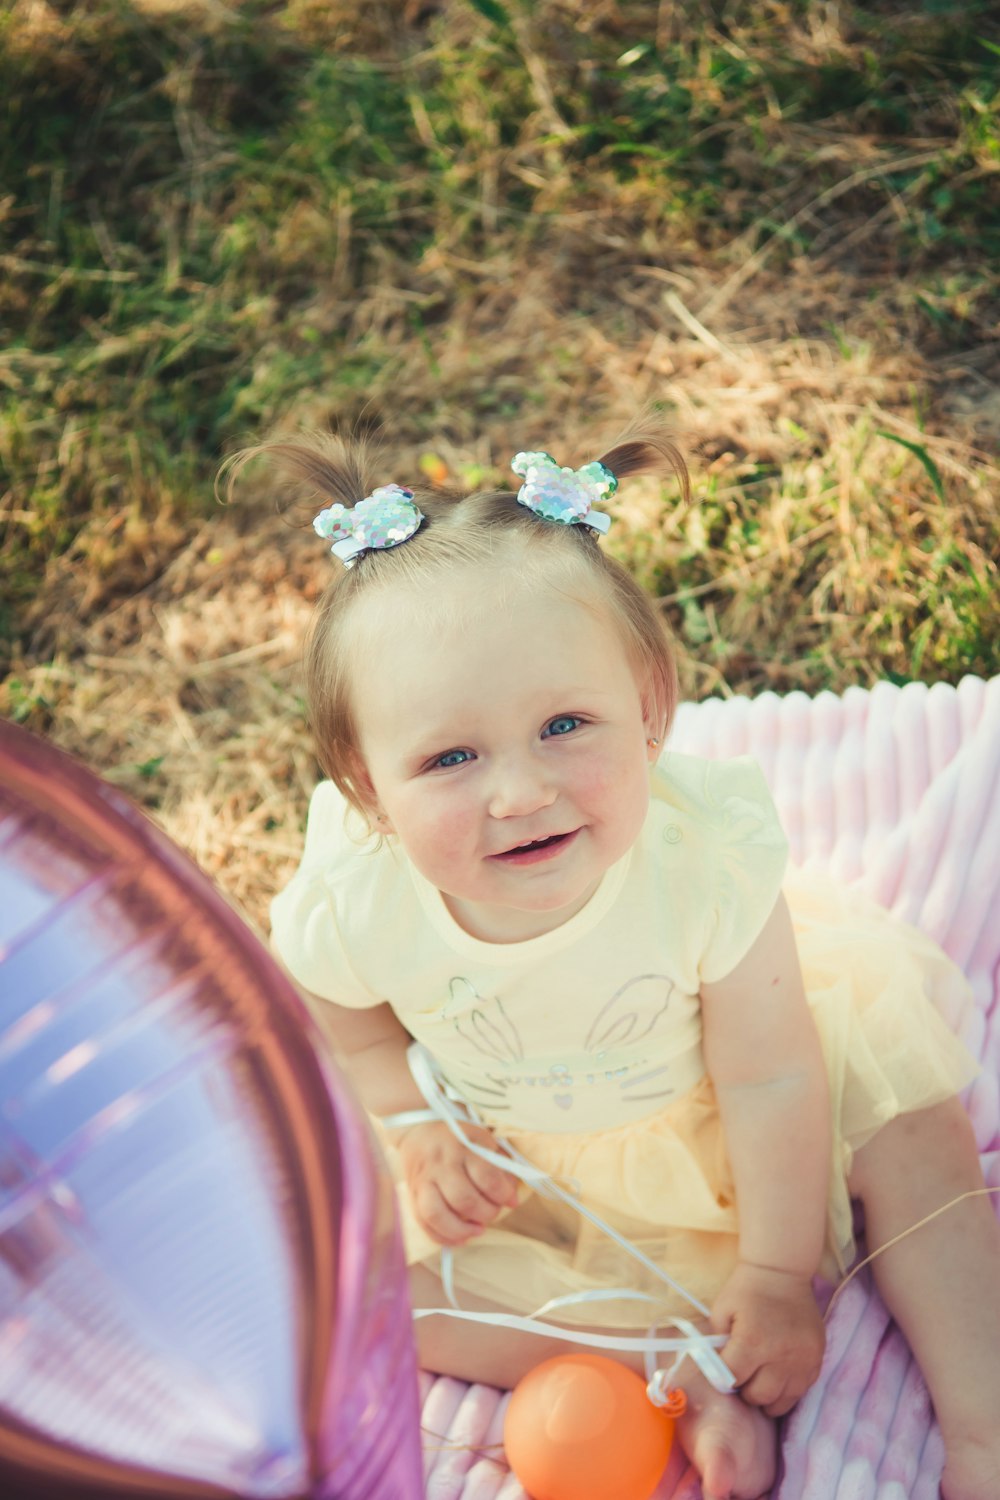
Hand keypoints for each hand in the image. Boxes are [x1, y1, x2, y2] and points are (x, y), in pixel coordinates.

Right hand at [392, 1120, 519, 1246]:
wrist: (419, 1130)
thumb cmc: (458, 1138)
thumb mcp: (483, 1141)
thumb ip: (500, 1166)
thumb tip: (511, 1199)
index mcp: (463, 1146)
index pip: (487, 1177)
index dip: (503, 1194)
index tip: (510, 1200)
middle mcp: (441, 1164)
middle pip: (464, 1199)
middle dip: (485, 1213)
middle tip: (492, 1212)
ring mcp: (424, 1180)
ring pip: (437, 1214)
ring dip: (462, 1230)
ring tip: (478, 1230)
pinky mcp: (412, 1195)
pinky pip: (423, 1223)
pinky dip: (442, 1237)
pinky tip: (460, 1238)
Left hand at [710, 1261, 825, 1416]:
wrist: (781, 1272)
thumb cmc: (747, 1290)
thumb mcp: (721, 1310)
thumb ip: (716, 1344)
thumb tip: (716, 1372)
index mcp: (751, 1342)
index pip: (732, 1380)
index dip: (723, 1378)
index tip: (723, 1371)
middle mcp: (779, 1356)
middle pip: (758, 1396)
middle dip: (745, 1390)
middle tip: (743, 1377)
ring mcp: (802, 1360)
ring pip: (782, 1402)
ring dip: (767, 1396)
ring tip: (760, 1380)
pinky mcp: (816, 1359)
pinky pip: (802, 1390)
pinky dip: (788, 1390)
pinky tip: (778, 1377)